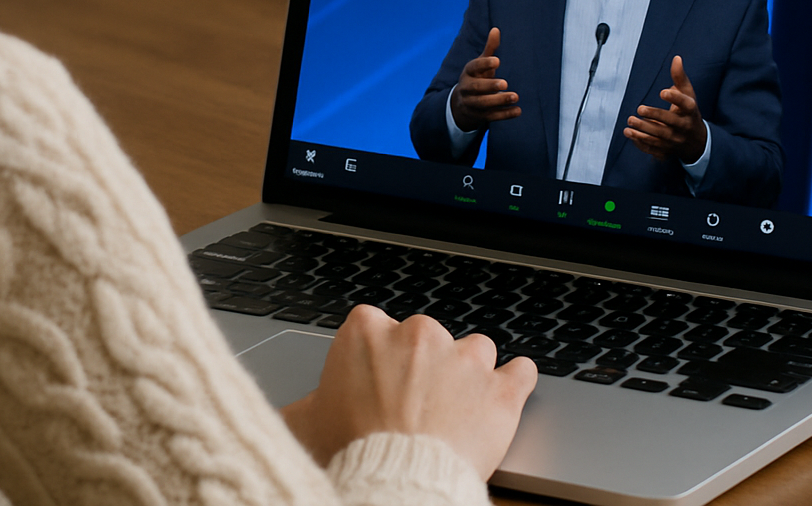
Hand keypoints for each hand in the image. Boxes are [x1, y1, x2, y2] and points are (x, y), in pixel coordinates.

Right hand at [280, 306, 537, 480]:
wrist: (397, 484)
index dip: (376, 358)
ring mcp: (465, 358)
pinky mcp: (501, 388)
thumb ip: (304, 404)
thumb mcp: (307, 424)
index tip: (376, 382)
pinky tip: (506, 394)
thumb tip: (290, 409)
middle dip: (423, 367)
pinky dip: (515, 382)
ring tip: (457, 409)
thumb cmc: (350, 454)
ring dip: (469, 375)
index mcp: (368, 331)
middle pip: (426, 338)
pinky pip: (521, 371)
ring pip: (474, 350)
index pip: (373, 327)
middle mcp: (419, 333)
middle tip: (412, 406)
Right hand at [449, 27, 520, 131]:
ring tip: (515, 97)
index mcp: (468, 72)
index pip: (473, 67)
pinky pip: (491, 116)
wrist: (461, 104)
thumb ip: (489, 49)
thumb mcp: (480, 64)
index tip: (497, 61)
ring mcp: (472, 104)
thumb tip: (496, 29)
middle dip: (490, 86)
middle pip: (476, 88)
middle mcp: (467, 88)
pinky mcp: (479, 116)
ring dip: (499, 101)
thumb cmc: (477, 78)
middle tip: (505, 84)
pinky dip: (505, 115)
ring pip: (483, 104)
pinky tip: (518, 111)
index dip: (484, 64)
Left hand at [624, 55, 707, 163]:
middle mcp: (685, 127)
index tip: (662, 91)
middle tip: (639, 109)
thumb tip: (676, 58)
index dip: (675, 98)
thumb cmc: (688, 113)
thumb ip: (680, 78)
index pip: (685, 104)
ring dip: (643, 131)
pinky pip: (654, 150)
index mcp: (691, 111)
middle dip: (654, 116)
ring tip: (629, 122)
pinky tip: (630, 134)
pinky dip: (641, 144)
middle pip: (670, 122)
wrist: (697, 142)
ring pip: (659, 137)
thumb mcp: (688, 95)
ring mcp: (676, 141)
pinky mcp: (668, 151)